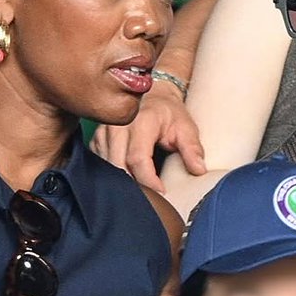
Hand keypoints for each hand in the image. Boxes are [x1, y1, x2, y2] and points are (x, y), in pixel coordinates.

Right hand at [91, 82, 205, 191]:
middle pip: (119, 167)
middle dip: (135, 186)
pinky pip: (101, 165)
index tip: (162, 193)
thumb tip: (199, 169)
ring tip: (141, 192)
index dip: (149, 182)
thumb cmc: (169, 114)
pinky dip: (113, 176)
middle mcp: (118, 125)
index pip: (138, 159)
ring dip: (123, 183)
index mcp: (141, 120)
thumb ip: (192, 149)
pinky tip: (127, 180)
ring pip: (108, 168)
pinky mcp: (97, 140)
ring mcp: (104, 132)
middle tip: (151, 199)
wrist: (152, 96)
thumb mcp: (186, 128)